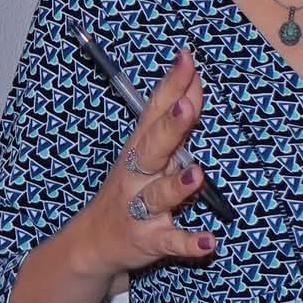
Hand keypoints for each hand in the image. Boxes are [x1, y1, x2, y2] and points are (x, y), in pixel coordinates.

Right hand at [70, 48, 219, 278]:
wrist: (93, 243)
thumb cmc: (128, 188)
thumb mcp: (143, 151)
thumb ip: (169, 118)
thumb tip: (194, 81)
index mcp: (138, 148)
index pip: (155, 111)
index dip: (171, 86)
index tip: (187, 60)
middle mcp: (137, 175)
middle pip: (152, 147)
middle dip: (170, 128)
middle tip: (187, 108)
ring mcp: (141, 208)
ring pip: (160, 194)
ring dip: (177, 185)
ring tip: (197, 174)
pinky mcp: (150, 240)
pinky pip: (171, 242)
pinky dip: (189, 242)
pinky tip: (209, 241)